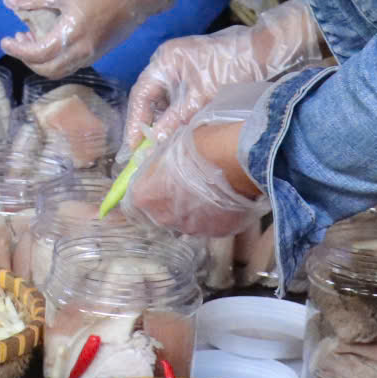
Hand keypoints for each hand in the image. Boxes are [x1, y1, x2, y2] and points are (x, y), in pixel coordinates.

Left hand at [0, 0, 187, 78]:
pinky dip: (55, 59)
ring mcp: (91, 56)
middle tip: (17, 39)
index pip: (37, 54)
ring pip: (59, 71)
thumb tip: (8, 2)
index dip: (17, 50)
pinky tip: (51, 39)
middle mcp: (81, 52)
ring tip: (31, 39)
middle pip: (47, 69)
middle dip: (27, 59)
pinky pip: (71, 65)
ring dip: (41, 61)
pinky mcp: (97, 54)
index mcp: (70, 36)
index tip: (5, 39)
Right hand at [122, 0, 326, 153]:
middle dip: (148, 129)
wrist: (272, 54)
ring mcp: (187, 72)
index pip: (140, 96)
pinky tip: (181, 140)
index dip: (135, 124)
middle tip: (142, 157)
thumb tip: (152, 146)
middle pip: (152, 101)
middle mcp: (171, 64)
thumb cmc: (233, 68)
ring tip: (160, 154)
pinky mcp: (203, 81)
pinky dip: (181, 122)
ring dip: (165, 128)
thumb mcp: (201, 98)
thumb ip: (174, 122)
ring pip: (168, 106)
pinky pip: (184, 105)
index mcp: (165, 61)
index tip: (131, 151)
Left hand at [123, 84, 268, 238]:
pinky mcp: (217, 233)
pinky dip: (215, 215)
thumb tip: (154, 159)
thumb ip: (159, 160)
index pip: (135, 198)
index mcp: (145, 196)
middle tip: (185, 183)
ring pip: (186, 220)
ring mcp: (191, 229)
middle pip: (160, 212)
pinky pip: (211, 224)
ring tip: (209, 190)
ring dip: (193, 209)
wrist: (241, 160)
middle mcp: (164, 218)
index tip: (157, 179)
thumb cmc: (203, 145)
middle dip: (169, 200)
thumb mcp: (172, 144)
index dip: (147, 187)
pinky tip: (226, 199)